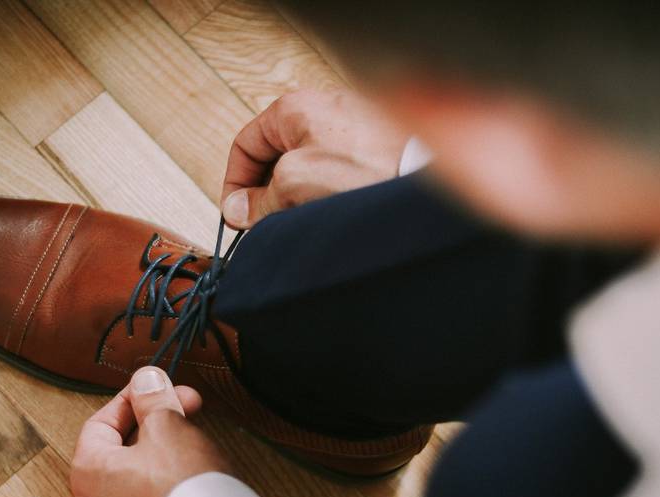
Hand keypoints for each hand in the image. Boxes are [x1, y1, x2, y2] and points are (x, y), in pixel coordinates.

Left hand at [70, 367, 229, 496]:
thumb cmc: (179, 490)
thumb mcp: (167, 426)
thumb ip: (153, 399)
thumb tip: (144, 380)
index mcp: (89, 471)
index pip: (100, 421)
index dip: (131, 398)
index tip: (155, 386)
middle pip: (121, 446)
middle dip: (155, 419)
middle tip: (185, 405)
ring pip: (140, 472)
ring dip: (166, 446)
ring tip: (195, 435)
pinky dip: (172, 476)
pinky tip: (197, 470)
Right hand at [220, 89, 407, 228]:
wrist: (425, 177)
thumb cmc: (365, 169)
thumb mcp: (293, 185)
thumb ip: (259, 200)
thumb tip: (239, 212)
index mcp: (293, 108)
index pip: (245, 145)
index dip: (235, 184)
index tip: (237, 215)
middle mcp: (321, 112)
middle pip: (275, 158)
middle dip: (267, 194)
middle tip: (268, 225)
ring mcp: (349, 130)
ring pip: (304, 169)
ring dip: (296, 199)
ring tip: (304, 222)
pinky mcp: (372, 150)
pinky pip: (334, 175)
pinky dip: (325, 196)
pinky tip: (333, 215)